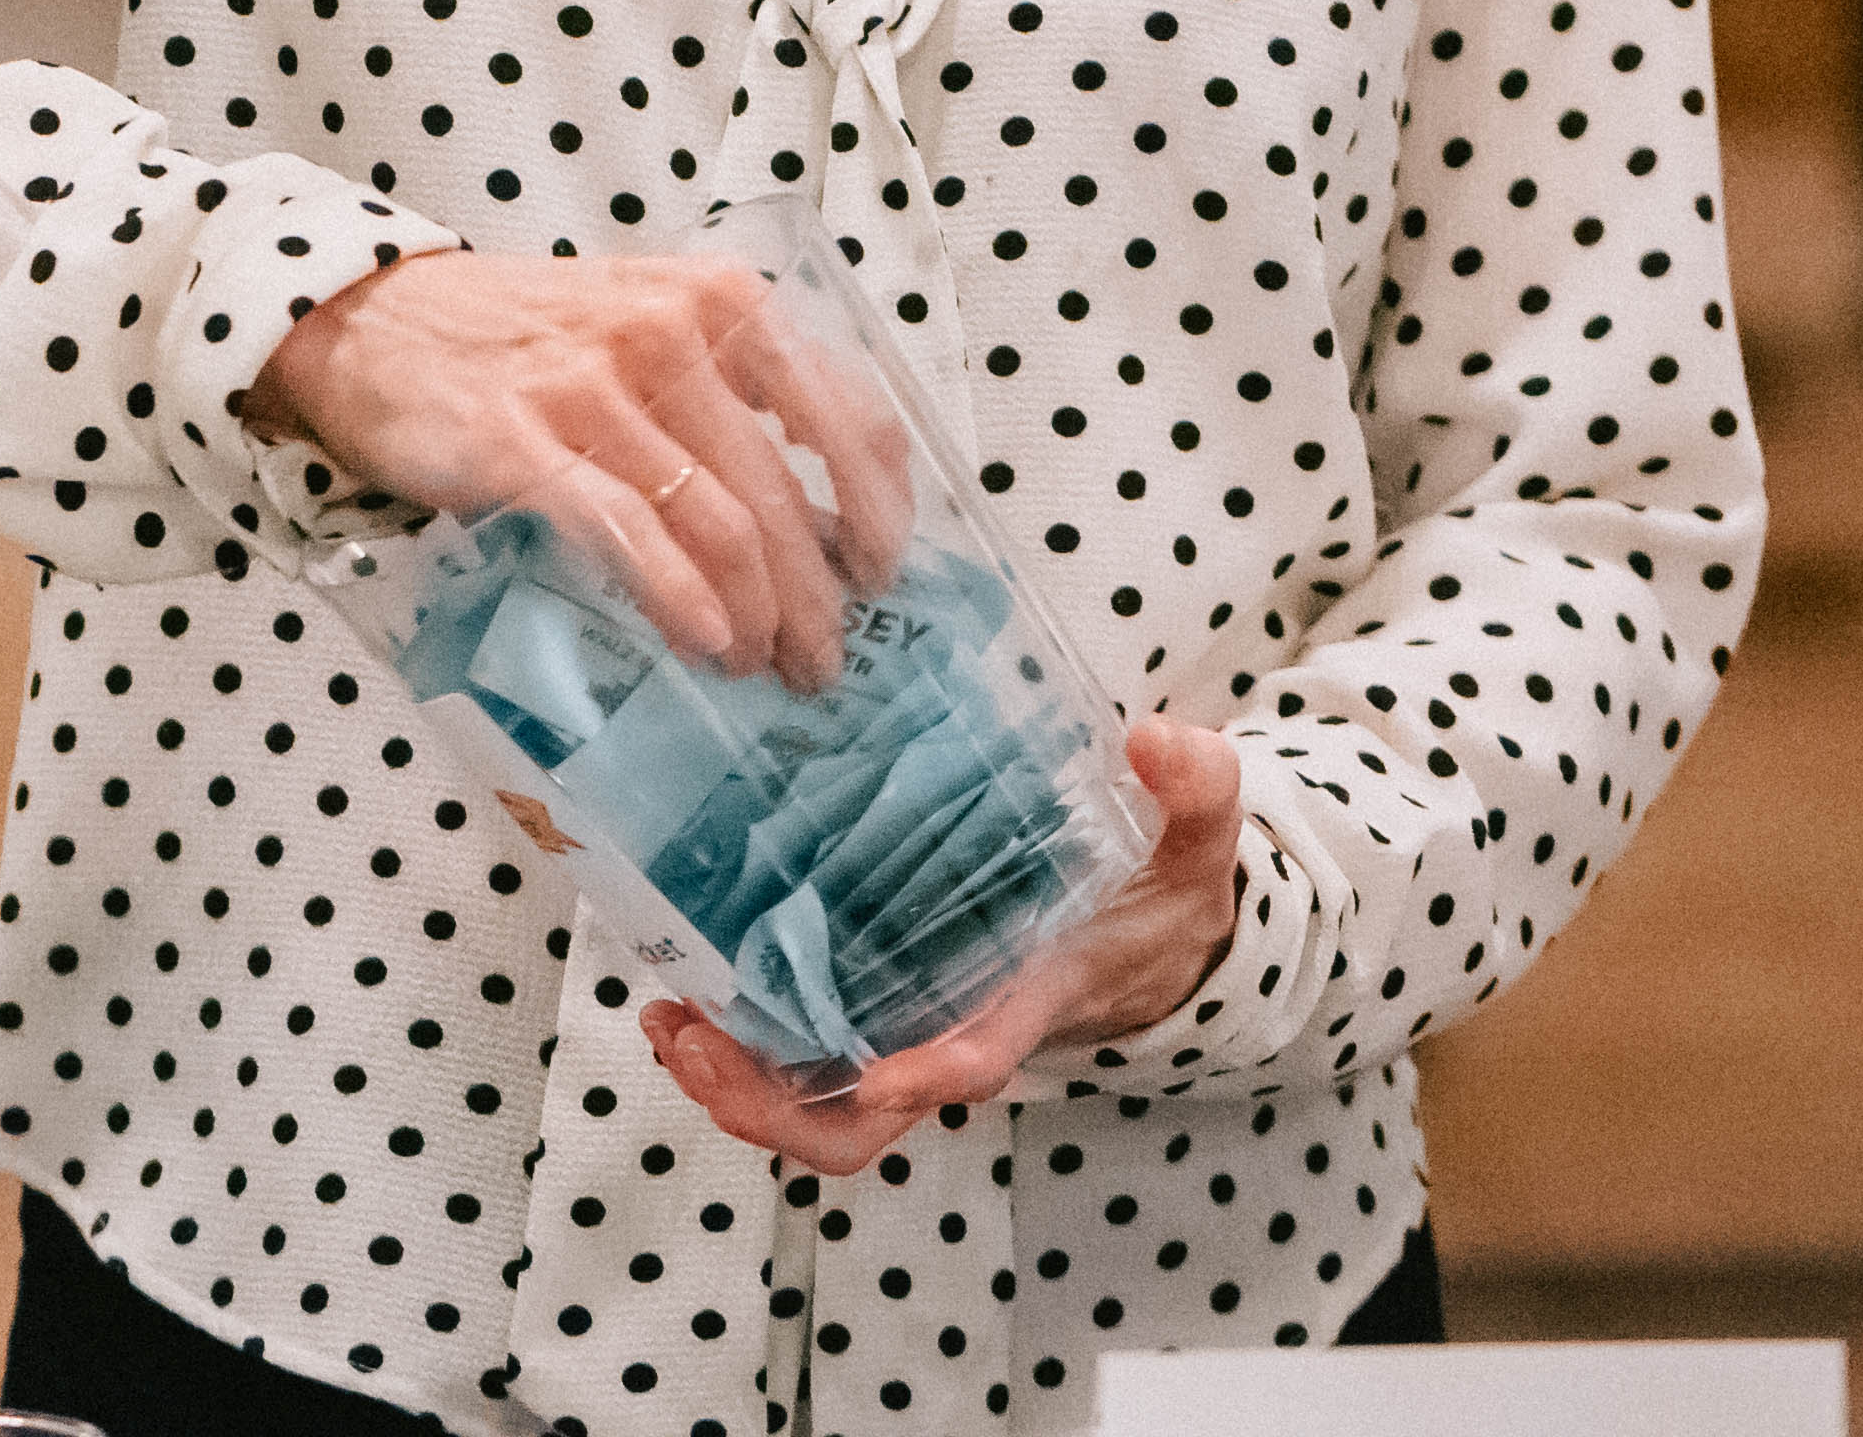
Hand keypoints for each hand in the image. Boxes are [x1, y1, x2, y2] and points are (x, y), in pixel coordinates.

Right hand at [244, 248, 914, 687]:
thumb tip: (823, 514)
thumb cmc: (524, 335)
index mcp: (721, 299)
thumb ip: (732, 392)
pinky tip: (706, 641)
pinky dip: (678, 596)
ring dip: (756, 614)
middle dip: (816, 595)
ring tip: (762, 665)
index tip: (881, 572)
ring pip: (717, 521)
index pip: (845, 411)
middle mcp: (670, 331)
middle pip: (780, 490)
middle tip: (823, 659)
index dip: (878, 508)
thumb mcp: (648, 321)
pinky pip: (626, 532)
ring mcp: (593, 386)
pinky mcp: (521, 442)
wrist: (373, 315)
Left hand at [641, 717, 1247, 1173]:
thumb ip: (1190, 785)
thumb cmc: (1162, 885)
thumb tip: (1152, 740)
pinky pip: (801, 1059)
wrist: (1152, 929)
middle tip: (696, 1039)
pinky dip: (741, 1043)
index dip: (919, 1075)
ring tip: (668, 1019)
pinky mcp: (879, 1007)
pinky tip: (686, 988)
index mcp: (1027, 999)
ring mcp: (910, 1029)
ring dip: (735, 1080)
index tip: (871, 1073)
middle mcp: (955, 1031)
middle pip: (858, 1123)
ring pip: (813, 1104)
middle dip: (772, 1107)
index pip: (971, 1057)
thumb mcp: (1193, 830)